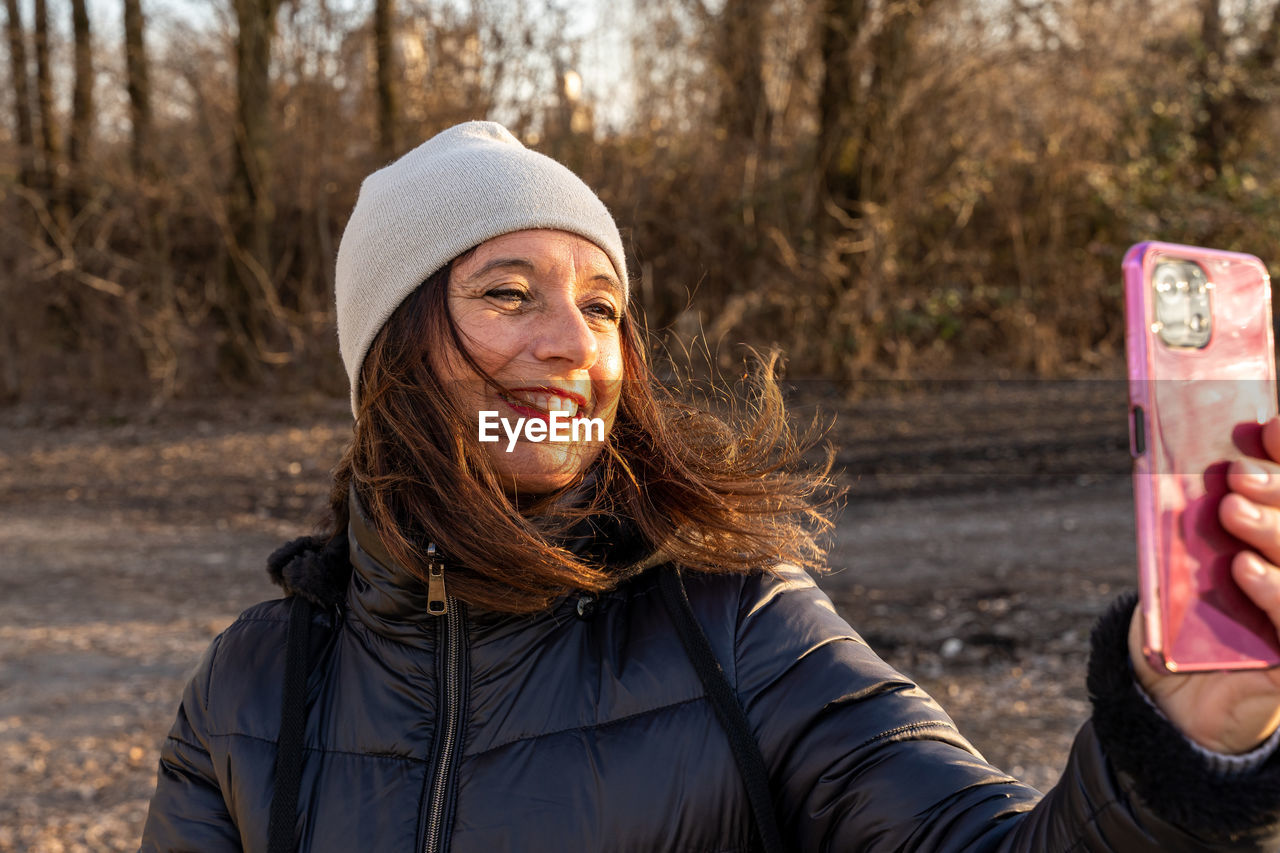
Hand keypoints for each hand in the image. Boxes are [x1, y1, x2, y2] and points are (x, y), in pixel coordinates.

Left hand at [1128, 417, 1279, 754]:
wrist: (1170, 699)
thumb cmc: (1178, 621)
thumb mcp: (1174, 565)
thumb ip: (1185, 527)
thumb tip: (1181, 467)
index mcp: (1273, 542)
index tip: (1267, 425)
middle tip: (1237, 474)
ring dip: (1274, 530)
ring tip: (1231, 509)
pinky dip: (1273, 590)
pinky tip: (1243, 569)